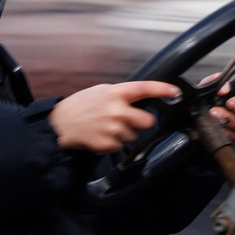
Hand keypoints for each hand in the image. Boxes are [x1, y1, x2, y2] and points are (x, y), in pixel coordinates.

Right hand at [49, 81, 179, 155]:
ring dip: (123, 134)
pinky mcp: (107, 144)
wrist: (59, 124)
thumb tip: (141, 98)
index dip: (163, 89)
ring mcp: (112, 128)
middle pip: (147, 121)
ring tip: (105, 127)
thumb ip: (121, 95)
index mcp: (115, 93)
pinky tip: (100, 136)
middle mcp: (116, 110)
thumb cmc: (80, 106)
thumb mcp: (101, 91)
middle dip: (142, 123)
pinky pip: (120, 146)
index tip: (175, 92)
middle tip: (129, 121)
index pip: (144, 88)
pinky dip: (112, 143)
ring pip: (133, 136)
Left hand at [206, 84, 234, 143]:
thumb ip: (217, 81)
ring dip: (230, 119)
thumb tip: (225, 89)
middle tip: (231, 103)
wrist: (193, 118)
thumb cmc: (204, 100)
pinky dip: (225, 132)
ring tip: (214, 113)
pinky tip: (216, 126)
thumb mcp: (208, 86)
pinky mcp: (233, 137)